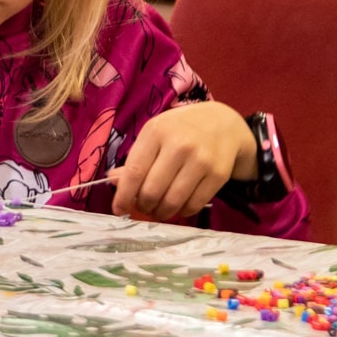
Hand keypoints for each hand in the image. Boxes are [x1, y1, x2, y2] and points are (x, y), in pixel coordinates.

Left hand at [111, 102, 256, 222]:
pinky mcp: (218, 175)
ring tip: (159, 210)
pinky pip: (194, 205)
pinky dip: (181, 212)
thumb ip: (136, 158)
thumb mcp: (155, 134)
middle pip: (152, 191)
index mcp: (156, 131)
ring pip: (173, 201)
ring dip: (161, 213)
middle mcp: (179, 145)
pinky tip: (178, 206)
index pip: (134, 171)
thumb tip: (113, 181)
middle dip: (143, 206)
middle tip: (143, 207)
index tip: (118, 209)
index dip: (123, 196)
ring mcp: (201, 160)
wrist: (223, 123)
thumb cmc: (180, 129)